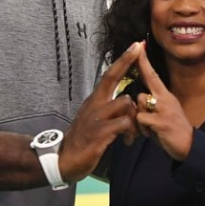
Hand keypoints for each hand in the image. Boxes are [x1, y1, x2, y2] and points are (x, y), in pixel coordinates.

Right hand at [59, 42, 142, 181]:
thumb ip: (108, 109)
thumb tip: (123, 101)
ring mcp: (96, 118)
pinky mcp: (99, 133)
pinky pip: (123, 124)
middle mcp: (95, 105)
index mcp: (95, 101)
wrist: (64, 160)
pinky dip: (131, 131)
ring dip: (135, 116)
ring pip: (125, 102)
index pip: (109, 75)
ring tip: (134, 133)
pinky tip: (128, 141)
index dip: (123, 60)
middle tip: (140, 48)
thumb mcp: (95, 120)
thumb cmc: (83, 140)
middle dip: (127, 62)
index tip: (135, 45)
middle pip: (112, 78)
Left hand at [134, 45, 193, 161]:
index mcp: (165, 96)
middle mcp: (165, 99)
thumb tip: (139, 97)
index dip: (144, 61)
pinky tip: (150, 134)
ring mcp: (164, 110)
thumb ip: (153, 102)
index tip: (138, 46)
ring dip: (138, 118)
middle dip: (137, 100)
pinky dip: (141, 128)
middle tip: (141, 95)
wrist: (189, 146)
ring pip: (139, 104)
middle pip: (142, 89)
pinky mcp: (161, 122)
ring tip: (148, 128)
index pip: (153, 74)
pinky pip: (141, 119)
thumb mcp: (164, 112)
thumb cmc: (172, 129)